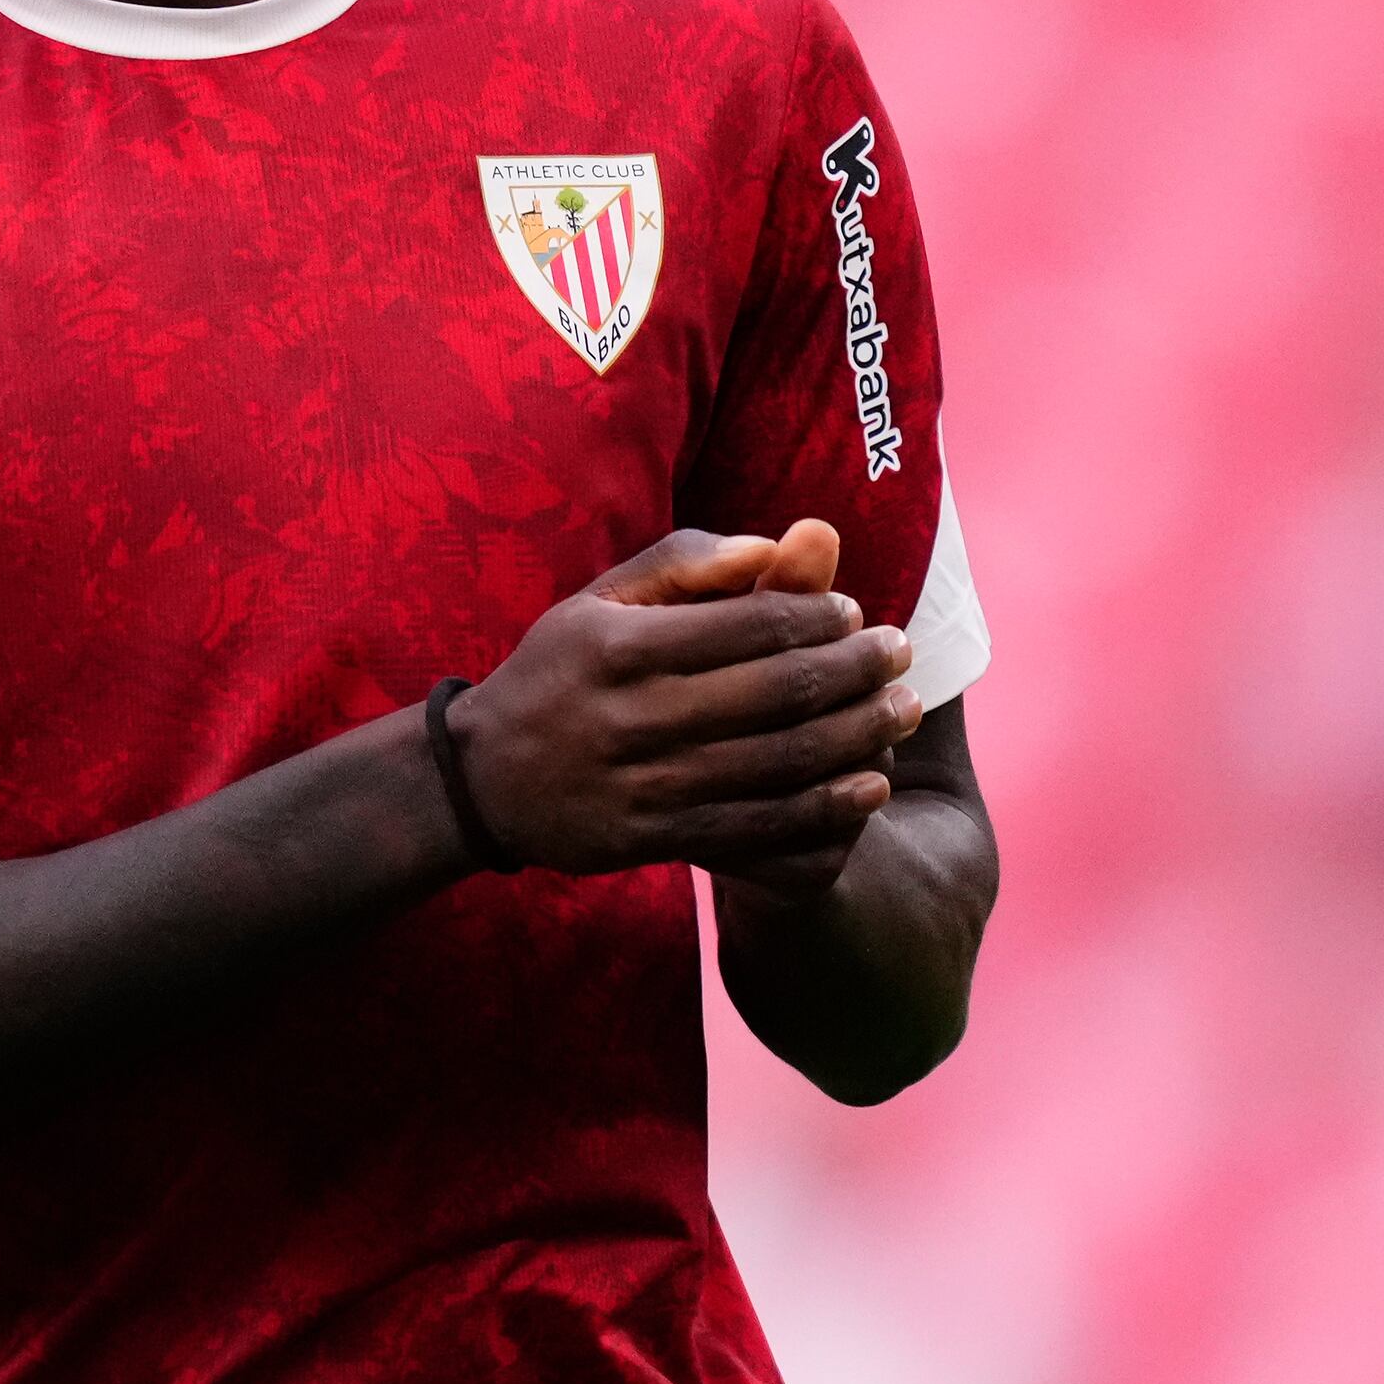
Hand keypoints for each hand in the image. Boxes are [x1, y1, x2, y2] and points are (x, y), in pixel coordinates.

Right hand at [448, 526, 917, 877]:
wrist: (483, 780)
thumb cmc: (559, 674)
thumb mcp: (597, 602)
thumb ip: (682, 564)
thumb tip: (774, 546)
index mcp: (618, 644)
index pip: (751, 623)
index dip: (821, 615)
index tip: (855, 612)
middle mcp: (631, 713)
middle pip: (779, 690)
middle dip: (858, 670)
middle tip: (898, 655)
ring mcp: (643, 782)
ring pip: (781, 759)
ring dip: (859, 734)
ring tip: (900, 711)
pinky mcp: (653, 837)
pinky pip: (761, 826)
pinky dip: (827, 807)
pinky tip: (871, 785)